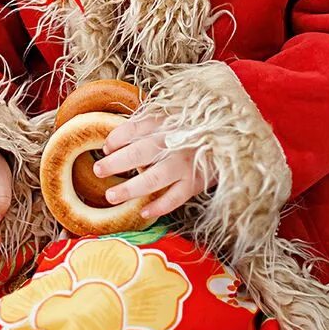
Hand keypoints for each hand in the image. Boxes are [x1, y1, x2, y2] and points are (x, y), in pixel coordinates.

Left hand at [92, 112, 217, 221]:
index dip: (117, 138)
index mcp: (165, 122)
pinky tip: (143, 212)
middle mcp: (174, 141)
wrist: (229, 139)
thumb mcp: (170, 117)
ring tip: (111, 195)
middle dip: (116, 162)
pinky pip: (174, 198)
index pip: (134, 128)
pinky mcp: (195, 182)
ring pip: (154, 178)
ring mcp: (185, 163)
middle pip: (140, 152)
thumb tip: (113, 143)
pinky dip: (158, 206)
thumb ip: (145, 126)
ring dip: (131, 188)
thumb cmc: (191, 129)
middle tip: (98, 169)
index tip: (106, 147)